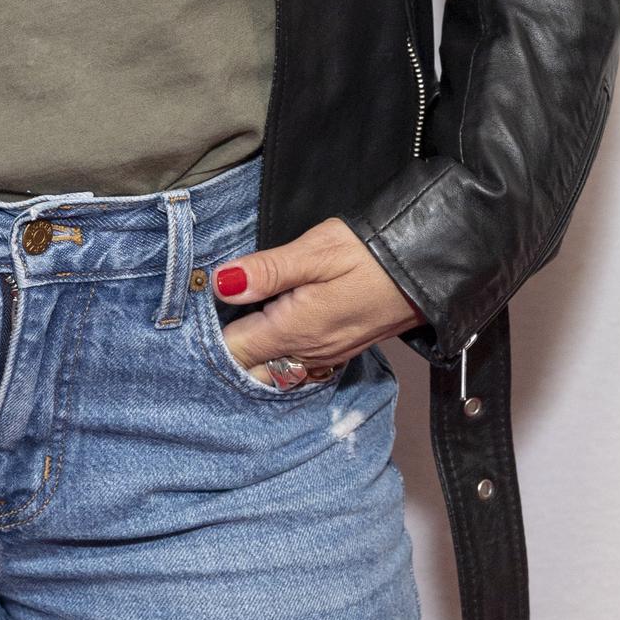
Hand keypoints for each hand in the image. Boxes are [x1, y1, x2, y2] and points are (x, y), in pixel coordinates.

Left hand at [211, 216, 428, 383]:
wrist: (427, 269)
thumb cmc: (370, 254)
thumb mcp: (315, 251)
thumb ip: (267, 271)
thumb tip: (220, 283)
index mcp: (296, 329)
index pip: (237, 349)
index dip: (210, 335)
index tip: (192, 315)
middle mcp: (310, 352)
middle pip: (253, 365)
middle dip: (228, 350)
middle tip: (205, 322)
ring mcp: (328, 355)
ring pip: (276, 368)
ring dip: (252, 354)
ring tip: (231, 325)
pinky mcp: (342, 349)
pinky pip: (298, 365)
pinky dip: (277, 355)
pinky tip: (269, 332)